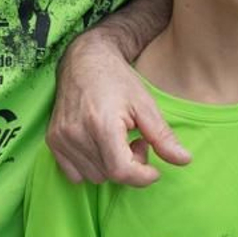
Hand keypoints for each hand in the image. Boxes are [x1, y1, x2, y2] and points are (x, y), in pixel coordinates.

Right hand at [47, 36, 188, 186]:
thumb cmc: (118, 79)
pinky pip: (75, 173)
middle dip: (130, 165)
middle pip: (109, 175)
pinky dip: (92, 165)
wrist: (85, 60)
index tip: (154, 168)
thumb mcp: (146, 104)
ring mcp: (61, 138)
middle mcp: (76, 134)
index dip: (143, 176)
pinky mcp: (53, 140)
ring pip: (94, 176)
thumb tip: (185, 161)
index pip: (121, 172)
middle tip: (137, 141)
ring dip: (111, 166)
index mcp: (101, 124)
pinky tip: (100, 144)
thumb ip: (163, 136)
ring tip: (119, 140)